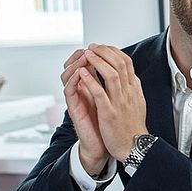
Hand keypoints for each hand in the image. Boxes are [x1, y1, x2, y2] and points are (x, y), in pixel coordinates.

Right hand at [62, 48, 108, 174]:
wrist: (113, 145)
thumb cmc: (114, 122)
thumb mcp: (117, 98)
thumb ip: (116, 84)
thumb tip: (124, 67)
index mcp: (93, 87)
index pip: (86, 64)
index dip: (91, 54)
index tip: (101, 45)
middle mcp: (82, 91)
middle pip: (73, 66)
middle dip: (81, 54)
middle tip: (90, 47)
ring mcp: (77, 99)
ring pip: (67, 76)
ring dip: (76, 64)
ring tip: (85, 56)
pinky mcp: (74, 109)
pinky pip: (69, 91)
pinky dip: (74, 80)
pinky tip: (81, 73)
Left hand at [78, 43, 147, 161]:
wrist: (134, 147)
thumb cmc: (132, 126)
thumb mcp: (137, 102)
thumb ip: (133, 88)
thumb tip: (130, 75)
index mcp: (134, 89)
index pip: (127, 62)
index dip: (113, 51)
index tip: (102, 47)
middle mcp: (129, 92)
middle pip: (120, 64)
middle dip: (104, 52)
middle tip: (92, 46)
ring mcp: (120, 102)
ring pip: (111, 74)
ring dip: (97, 61)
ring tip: (87, 54)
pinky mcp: (110, 113)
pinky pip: (100, 93)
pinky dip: (91, 81)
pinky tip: (82, 73)